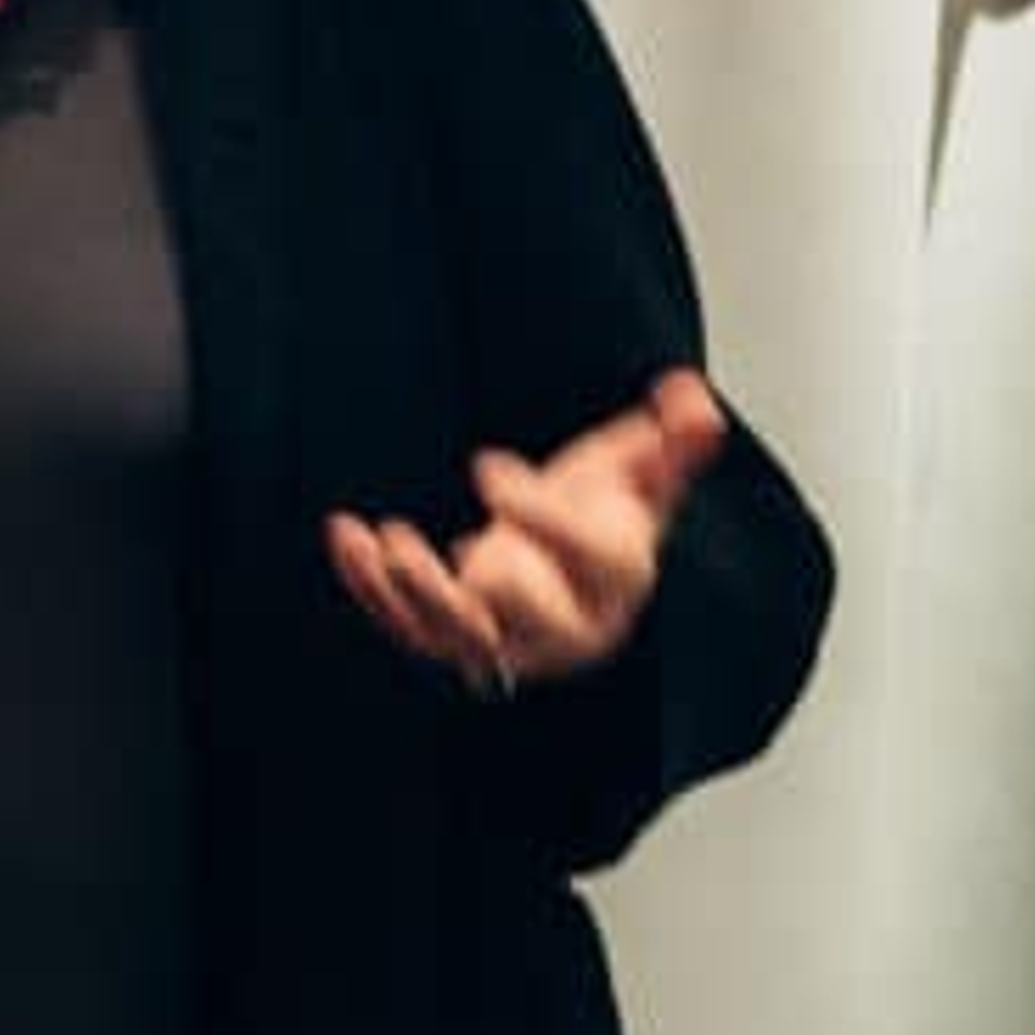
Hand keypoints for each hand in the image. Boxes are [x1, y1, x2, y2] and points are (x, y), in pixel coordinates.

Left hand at [326, 368, 725, 701]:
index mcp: (619, 576)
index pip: (591, 557)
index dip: (541, 515)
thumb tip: (690, 394)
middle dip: (496, 591)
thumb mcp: (645, 471)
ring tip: (385, 540)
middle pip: (537, 624)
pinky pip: (410, 628)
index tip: (485, 464)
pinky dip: (372, 589)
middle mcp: (569, 623)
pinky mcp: (456, 637)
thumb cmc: (607, 513)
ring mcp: (509, 637)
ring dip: (417, 595)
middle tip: (457, 541)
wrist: (569, 562)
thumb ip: (674, 438)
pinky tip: (344, 535)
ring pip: (463, 639)